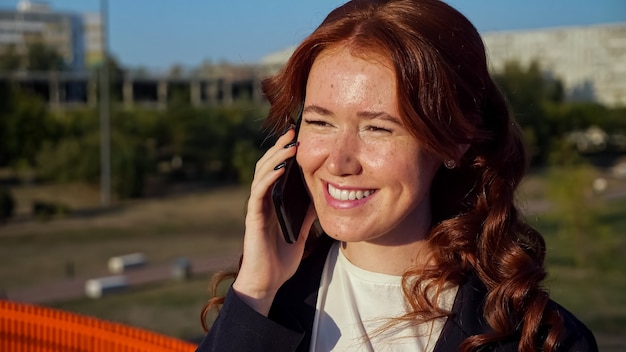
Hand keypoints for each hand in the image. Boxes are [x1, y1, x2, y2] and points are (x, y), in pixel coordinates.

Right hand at [232, 128, 316, 315]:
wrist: (268, 282)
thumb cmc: (281, 259)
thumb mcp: (300, 231)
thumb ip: (306, 214)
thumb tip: (321, 197)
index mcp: (272, 203)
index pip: (275, 171)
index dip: (283, 154)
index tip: (297, 138)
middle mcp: (262, 202)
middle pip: (267, 167)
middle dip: (279, 148)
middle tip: (292, 132)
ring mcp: (256, 208)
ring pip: (261, 175)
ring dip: (275, 158)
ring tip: (289, 145)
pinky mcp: (253, 218)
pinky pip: (259, 194)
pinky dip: (269, 179)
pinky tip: (280, 170)